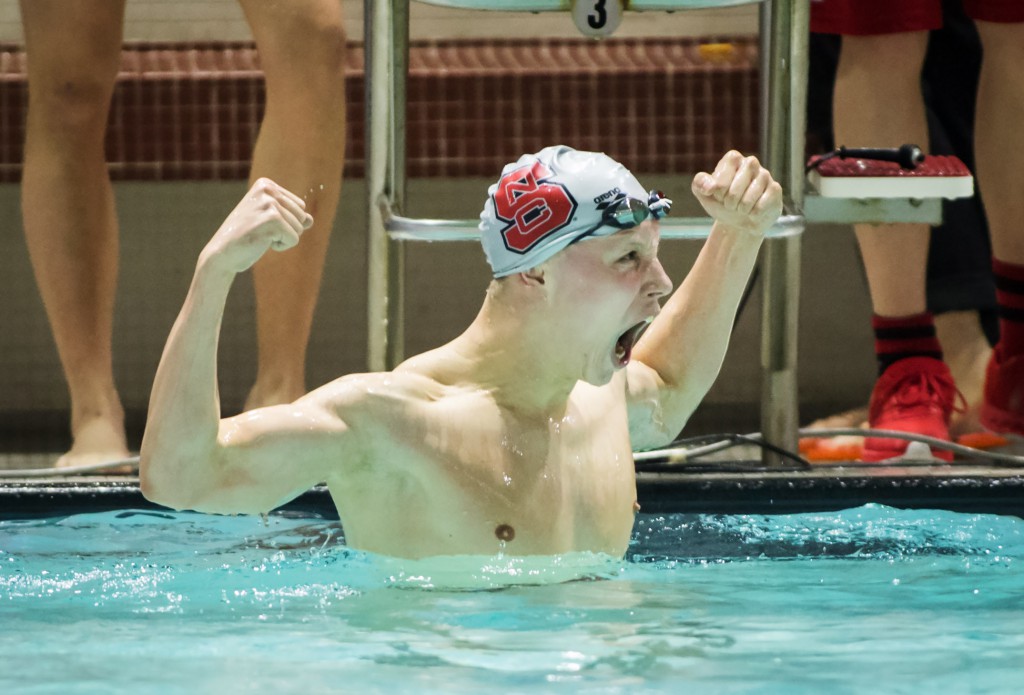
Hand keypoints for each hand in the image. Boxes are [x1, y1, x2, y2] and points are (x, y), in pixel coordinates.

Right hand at [199, 178, 313, 274]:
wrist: (222, 252)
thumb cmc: (246, 235)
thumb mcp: (269, 221)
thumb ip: (292, 216)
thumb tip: (310, 220)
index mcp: (266, 185)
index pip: (299, 206)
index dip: (286, 221)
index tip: (263, 223)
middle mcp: (268, 190)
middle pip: (302, 216)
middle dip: (287, 230)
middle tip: (261, 232)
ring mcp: (270, 204)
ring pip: (299, 228)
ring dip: (283, 238)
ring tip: (260, 236)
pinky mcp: (272, 220)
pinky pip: (294, 239)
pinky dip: (281, 246)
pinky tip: (261, 243)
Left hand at [691, 151, 782, 237]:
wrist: (738, 222)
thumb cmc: (721, 203)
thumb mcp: (704, 194)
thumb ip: (699, 184)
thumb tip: (710, 187)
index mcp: (732, 159)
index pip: (721, 180)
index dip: (718, 193)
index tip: (719, 195)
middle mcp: (750, 163)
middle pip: (735, 189)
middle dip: (729, 203)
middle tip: (731, 204)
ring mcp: (765, 175)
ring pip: (749, 198)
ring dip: (742, 209)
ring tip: (742, 208)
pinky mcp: (775, 189)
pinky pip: (762, 206)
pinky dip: (754, 214)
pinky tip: (754, 211)